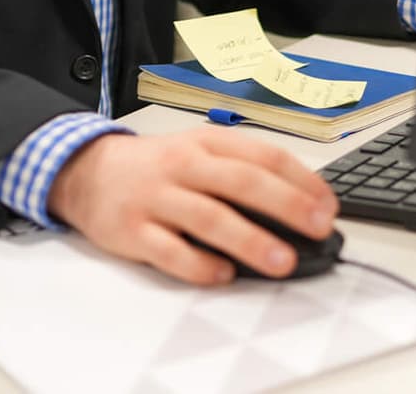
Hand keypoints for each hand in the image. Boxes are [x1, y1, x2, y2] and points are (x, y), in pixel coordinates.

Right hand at [48, 129, 337, 284]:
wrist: (87, 171)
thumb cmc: (157, 165)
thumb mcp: (199, 151)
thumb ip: (241, 170)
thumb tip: (297, 205)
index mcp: (207, 142)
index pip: (264, 154)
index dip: (301, 179)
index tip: (328, 205)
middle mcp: (185, 166)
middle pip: (242, 181)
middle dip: (287, 205)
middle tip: (318, 228)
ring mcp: (157, 198)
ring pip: (209, 216)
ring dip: (250, 239)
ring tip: (283, 261)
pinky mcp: (133, 231)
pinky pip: (170, 251)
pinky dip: (199, 264)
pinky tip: (224, 274)